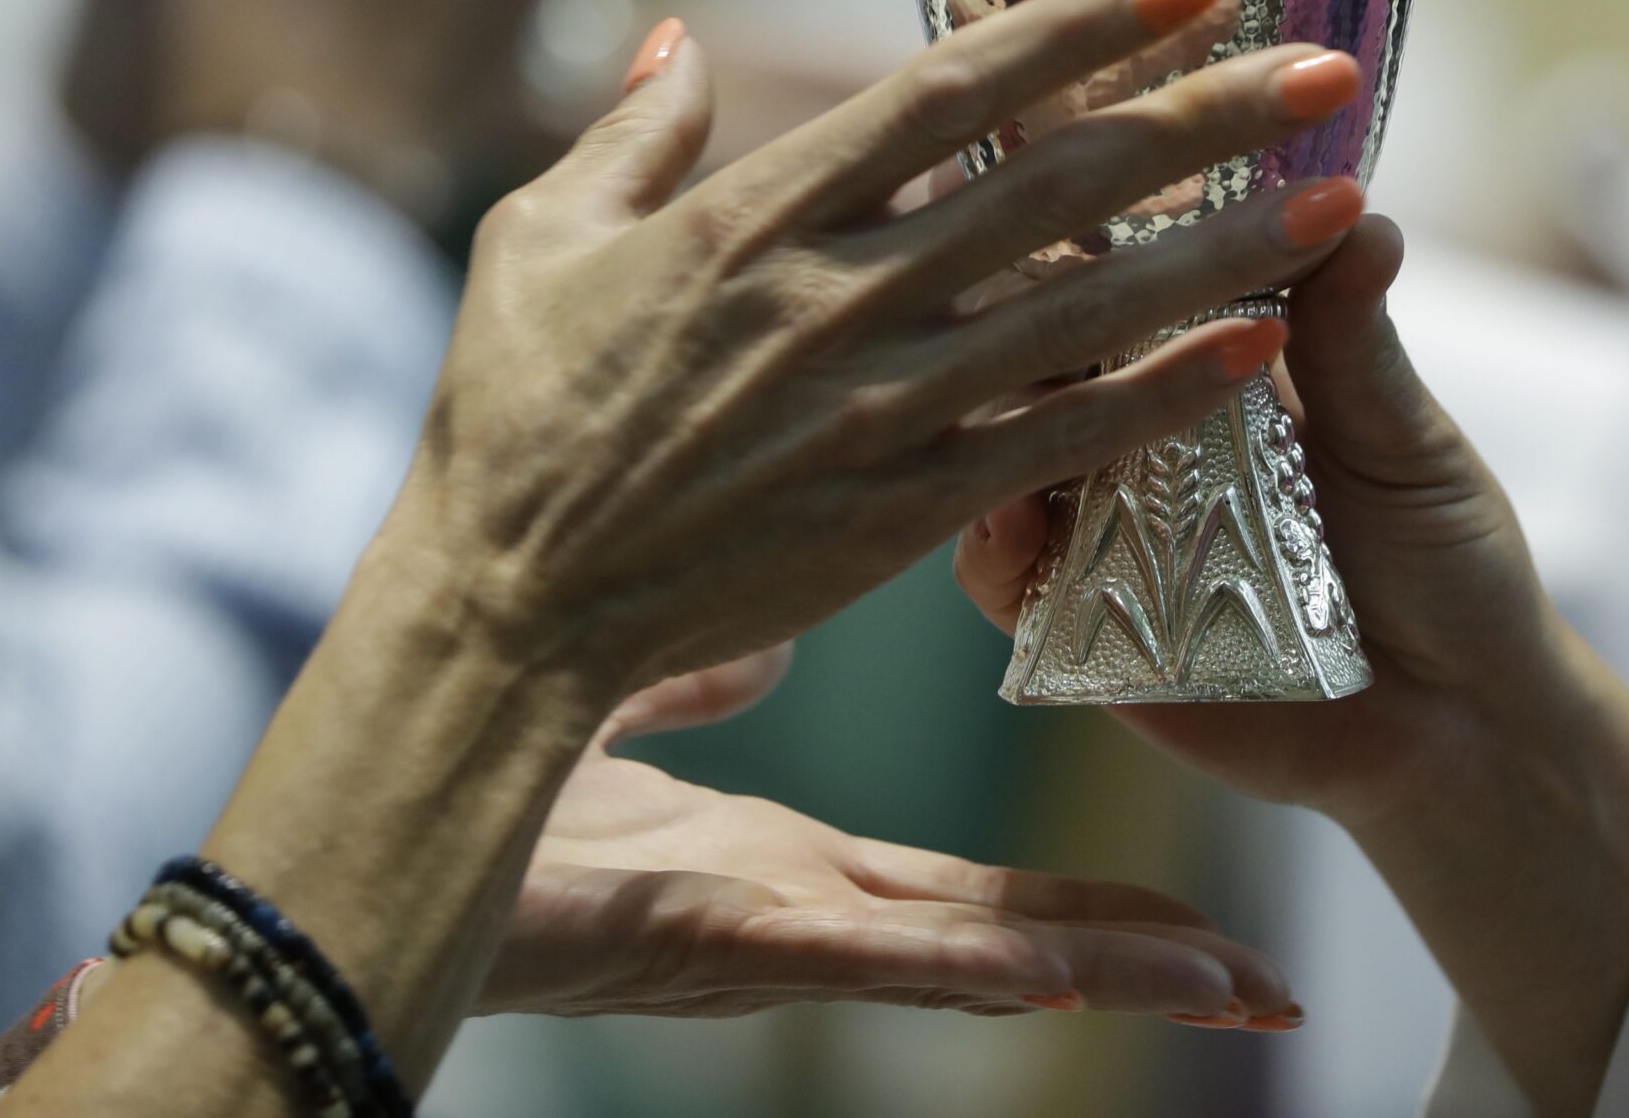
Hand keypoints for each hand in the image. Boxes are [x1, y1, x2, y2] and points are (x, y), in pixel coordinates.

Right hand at [387, 0, 1373, 706]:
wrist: (505, 610)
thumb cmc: (507, 422)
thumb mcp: (532, 243)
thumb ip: (627, 139)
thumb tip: (678, 42)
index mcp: (753, 215)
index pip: (948, 91)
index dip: (1077, 27)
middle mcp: (835, 297)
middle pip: (1053, 185)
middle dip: (1202, 115)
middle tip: (1328, 66)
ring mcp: (878, 407)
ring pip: (1086, 308)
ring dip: (1223, 247)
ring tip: (1343, 195)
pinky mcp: (903, 513)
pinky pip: (1060, 442)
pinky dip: (1163, 394)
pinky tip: (1262, 348)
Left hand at [481, 659, 1297, 1023]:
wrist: (362, 831)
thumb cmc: (486, 790)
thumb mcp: (631, 712)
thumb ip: (703, 675)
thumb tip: (763, 639)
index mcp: (790, 865)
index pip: (972, 889)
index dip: (1082, 904)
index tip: (1191, 914)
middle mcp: (802, 912)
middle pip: (1004, 937)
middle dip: (1136, 960)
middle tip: (1265, 985)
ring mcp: (768, 935)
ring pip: (966, 963)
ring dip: (1097, 977)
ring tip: (1227, 990)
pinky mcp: (714, 935)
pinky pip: (860, 954)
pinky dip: (967, 967)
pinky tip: (1057, 975)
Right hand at [957, 217, 1628, 1100]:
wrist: (1461, 728)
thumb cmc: (1448, 561)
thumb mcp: (1410, 445)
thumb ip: (1362, 345)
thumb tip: (1366, 218)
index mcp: (1217, 363)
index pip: (1134, 273)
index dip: (1100, 226)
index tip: (1075, 168)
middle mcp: (1144, 432)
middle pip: (1044, 351)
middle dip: (1018, 312)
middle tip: (1006, 278)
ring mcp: (1103, 524)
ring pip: (999, 452)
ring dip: (988, 417)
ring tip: (1000, 390)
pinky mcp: (1080, 622)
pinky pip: (1001, 574)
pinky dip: (988, 540)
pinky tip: (1007, 514)